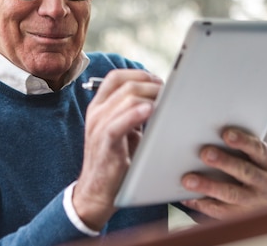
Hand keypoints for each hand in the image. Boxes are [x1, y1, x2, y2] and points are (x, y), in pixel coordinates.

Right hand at [73, 69, 162, 229]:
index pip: (117, 77)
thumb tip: (161, 98)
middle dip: (151, 85)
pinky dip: (135, 114)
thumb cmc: (115, 160)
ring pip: (125, 98)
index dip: (141, 74)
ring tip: (167, 102)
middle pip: (125, 84)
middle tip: (170, 93)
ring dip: (150, 96)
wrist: (97, 192)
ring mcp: (98, 126)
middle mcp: (96, 112)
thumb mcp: (124, 130)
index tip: (160, 82)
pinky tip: (151, 111)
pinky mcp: (104, 143)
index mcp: (99, 106)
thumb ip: (134, 113)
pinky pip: (118, 123)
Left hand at [180, 128, 266, 219]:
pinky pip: (222, 212)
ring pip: (232, 194)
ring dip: (209, 186)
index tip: (226, 134)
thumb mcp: (253, 157)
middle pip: (246, 172)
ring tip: (188, 180)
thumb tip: (208, 135)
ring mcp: (257, 203)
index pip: (259, 149)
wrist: (263, 198)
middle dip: (224, 162)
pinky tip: (189, 198)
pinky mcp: (243, 218)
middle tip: (205, 153)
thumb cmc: (250, 166)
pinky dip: (204, 204)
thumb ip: (239, 148)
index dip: (243, 141)